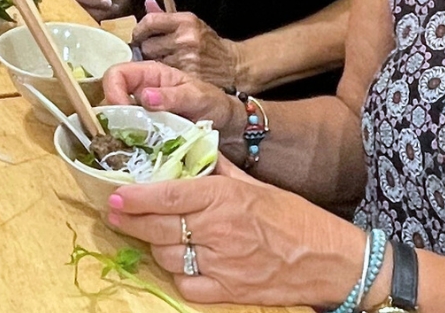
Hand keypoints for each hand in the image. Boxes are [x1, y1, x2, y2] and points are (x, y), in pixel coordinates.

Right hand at [101, 61, 242, 141]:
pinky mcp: (144, 132)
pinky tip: (135, 156)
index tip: (122, 114)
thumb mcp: (197, 96)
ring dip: (117, 134)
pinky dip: (126, 146)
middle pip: (109, 99)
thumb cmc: (213, 103)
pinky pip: (127, 136)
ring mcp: (140, 113)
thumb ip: (173, 96)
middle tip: (122, 137)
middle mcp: (139, 91)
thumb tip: (145, 97)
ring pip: (115, 120)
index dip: (112, 92)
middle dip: (111, 118)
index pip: (116, 75)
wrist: (227, 124)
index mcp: (149, 74)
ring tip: (128, 149)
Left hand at [106, 160, 365, 308]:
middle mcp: (218, 229)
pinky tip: (182, 264)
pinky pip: (186, 285)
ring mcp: (221, 264)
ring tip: (154, 236)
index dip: (135, 197)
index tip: (115, 196)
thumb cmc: (294, 217)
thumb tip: (189, 151)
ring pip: (168, 256)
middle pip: (159, 228)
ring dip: (156, 247)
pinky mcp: (227, 292)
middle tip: (115, 215)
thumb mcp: (255, 185)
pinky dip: (179, 275)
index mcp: (224, 197)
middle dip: (130, 221)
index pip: (167, 195)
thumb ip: (218, 170)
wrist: (329, 260)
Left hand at [132, 0, 241, 88]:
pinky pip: (163, 75)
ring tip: (163, 60)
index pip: (151, 21)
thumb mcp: (191, 24)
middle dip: (147, 48)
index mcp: (187, 21)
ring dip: (153, 62)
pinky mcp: (187, 76)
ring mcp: (187, 59)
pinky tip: (169, 72)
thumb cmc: (208, 43)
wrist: (231, 65)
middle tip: (153, 50)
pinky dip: (163, 74)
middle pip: (148, 45)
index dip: (139, 30)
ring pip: (153, 62)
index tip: (138, 35)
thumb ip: (166, 16)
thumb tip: (148, 3)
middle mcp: (186, 38)